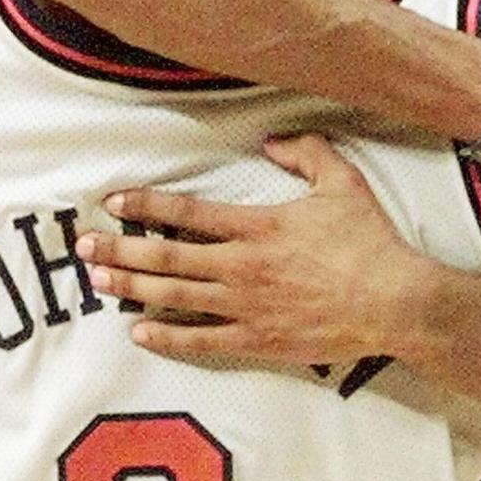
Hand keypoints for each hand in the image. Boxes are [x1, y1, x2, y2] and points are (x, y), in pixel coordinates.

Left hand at [75, 135, 417, 363]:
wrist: (396, 301)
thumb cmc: (369, 240)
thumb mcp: (341, 180)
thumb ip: (305, 151)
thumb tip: (270, 139)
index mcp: (257, 225)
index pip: (188, 211)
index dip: (146, 204)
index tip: (114, 201)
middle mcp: (242, 266)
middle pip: (167, 256)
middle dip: (121, 250)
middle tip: (84, 248)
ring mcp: (246, 307)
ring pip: (176, 296)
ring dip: (133, 288)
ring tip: (98, 282)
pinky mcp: (258, 341)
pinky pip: (203, 341)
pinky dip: (168, 337)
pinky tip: (140, 332)